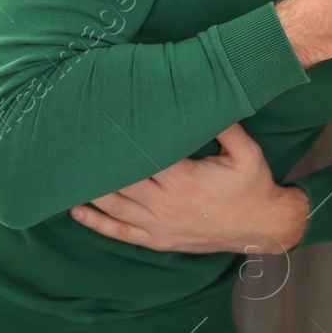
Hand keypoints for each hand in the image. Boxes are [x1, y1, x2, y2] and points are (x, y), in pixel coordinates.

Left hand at [69, 123, 309, 253]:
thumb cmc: (253, 186)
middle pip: (120, 179)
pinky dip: (96, 222)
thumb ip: (227, 126)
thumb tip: (211, 92)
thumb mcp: (248, 153)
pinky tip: (77, 209)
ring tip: (67, 170)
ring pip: (113, 205)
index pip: (141, 156)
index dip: (119, 140)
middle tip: (73, 141)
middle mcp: (165, 204)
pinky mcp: (157, 240)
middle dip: (97, 161)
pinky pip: (119, 232)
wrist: (264, 227)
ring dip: (89, 188)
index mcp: (184, 179)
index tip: (101, 123)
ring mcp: (158, 225)